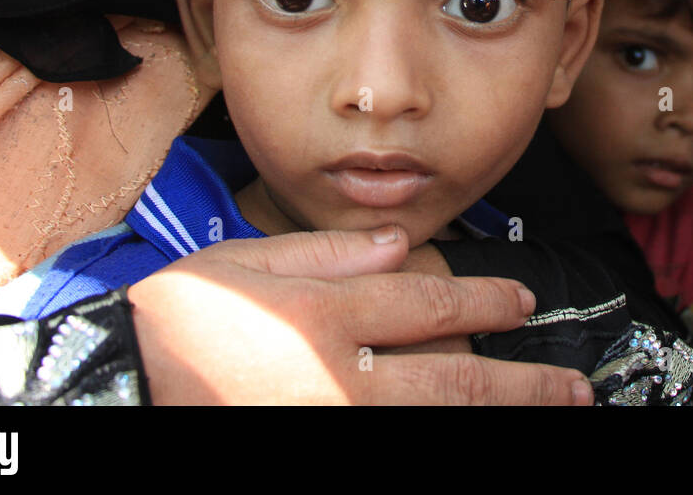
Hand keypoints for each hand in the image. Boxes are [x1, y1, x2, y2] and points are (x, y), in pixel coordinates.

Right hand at [128, 225, 592, 404]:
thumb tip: (394, 243)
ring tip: (552, 417)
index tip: (522, 301)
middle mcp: (342, 376)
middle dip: (524, 384)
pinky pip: (397, 448)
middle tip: (573, 388)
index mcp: (325, 314)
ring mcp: (336, 422)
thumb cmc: (176, 322)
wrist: (119, 386)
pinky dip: (445, 439)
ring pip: (439, 423)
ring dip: (500, 419)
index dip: (486, 303)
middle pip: (455, 381)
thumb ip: (325, 250)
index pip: (428, 306)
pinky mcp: (320, 446)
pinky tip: (474, 436)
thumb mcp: (244, 260)